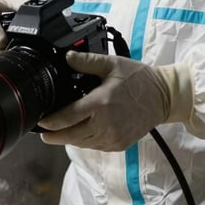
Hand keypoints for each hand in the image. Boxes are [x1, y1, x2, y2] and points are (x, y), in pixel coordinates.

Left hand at [39, 52, 182, 151]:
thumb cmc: (138, 79)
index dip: (51, 122)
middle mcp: (105, 125)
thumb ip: (87, 62)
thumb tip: (67, 58)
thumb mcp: (112, 64)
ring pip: (82, 144)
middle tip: (43, 134)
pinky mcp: (119, 144)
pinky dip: (85, 142)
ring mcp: (113, 137)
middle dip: (54, 136)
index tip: (41, 121)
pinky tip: (81, 134)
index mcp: (101, 104)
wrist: (163, 97)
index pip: (67, 117)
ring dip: (69, 139)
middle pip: (71, 136)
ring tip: (59, 133)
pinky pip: (95, 147)